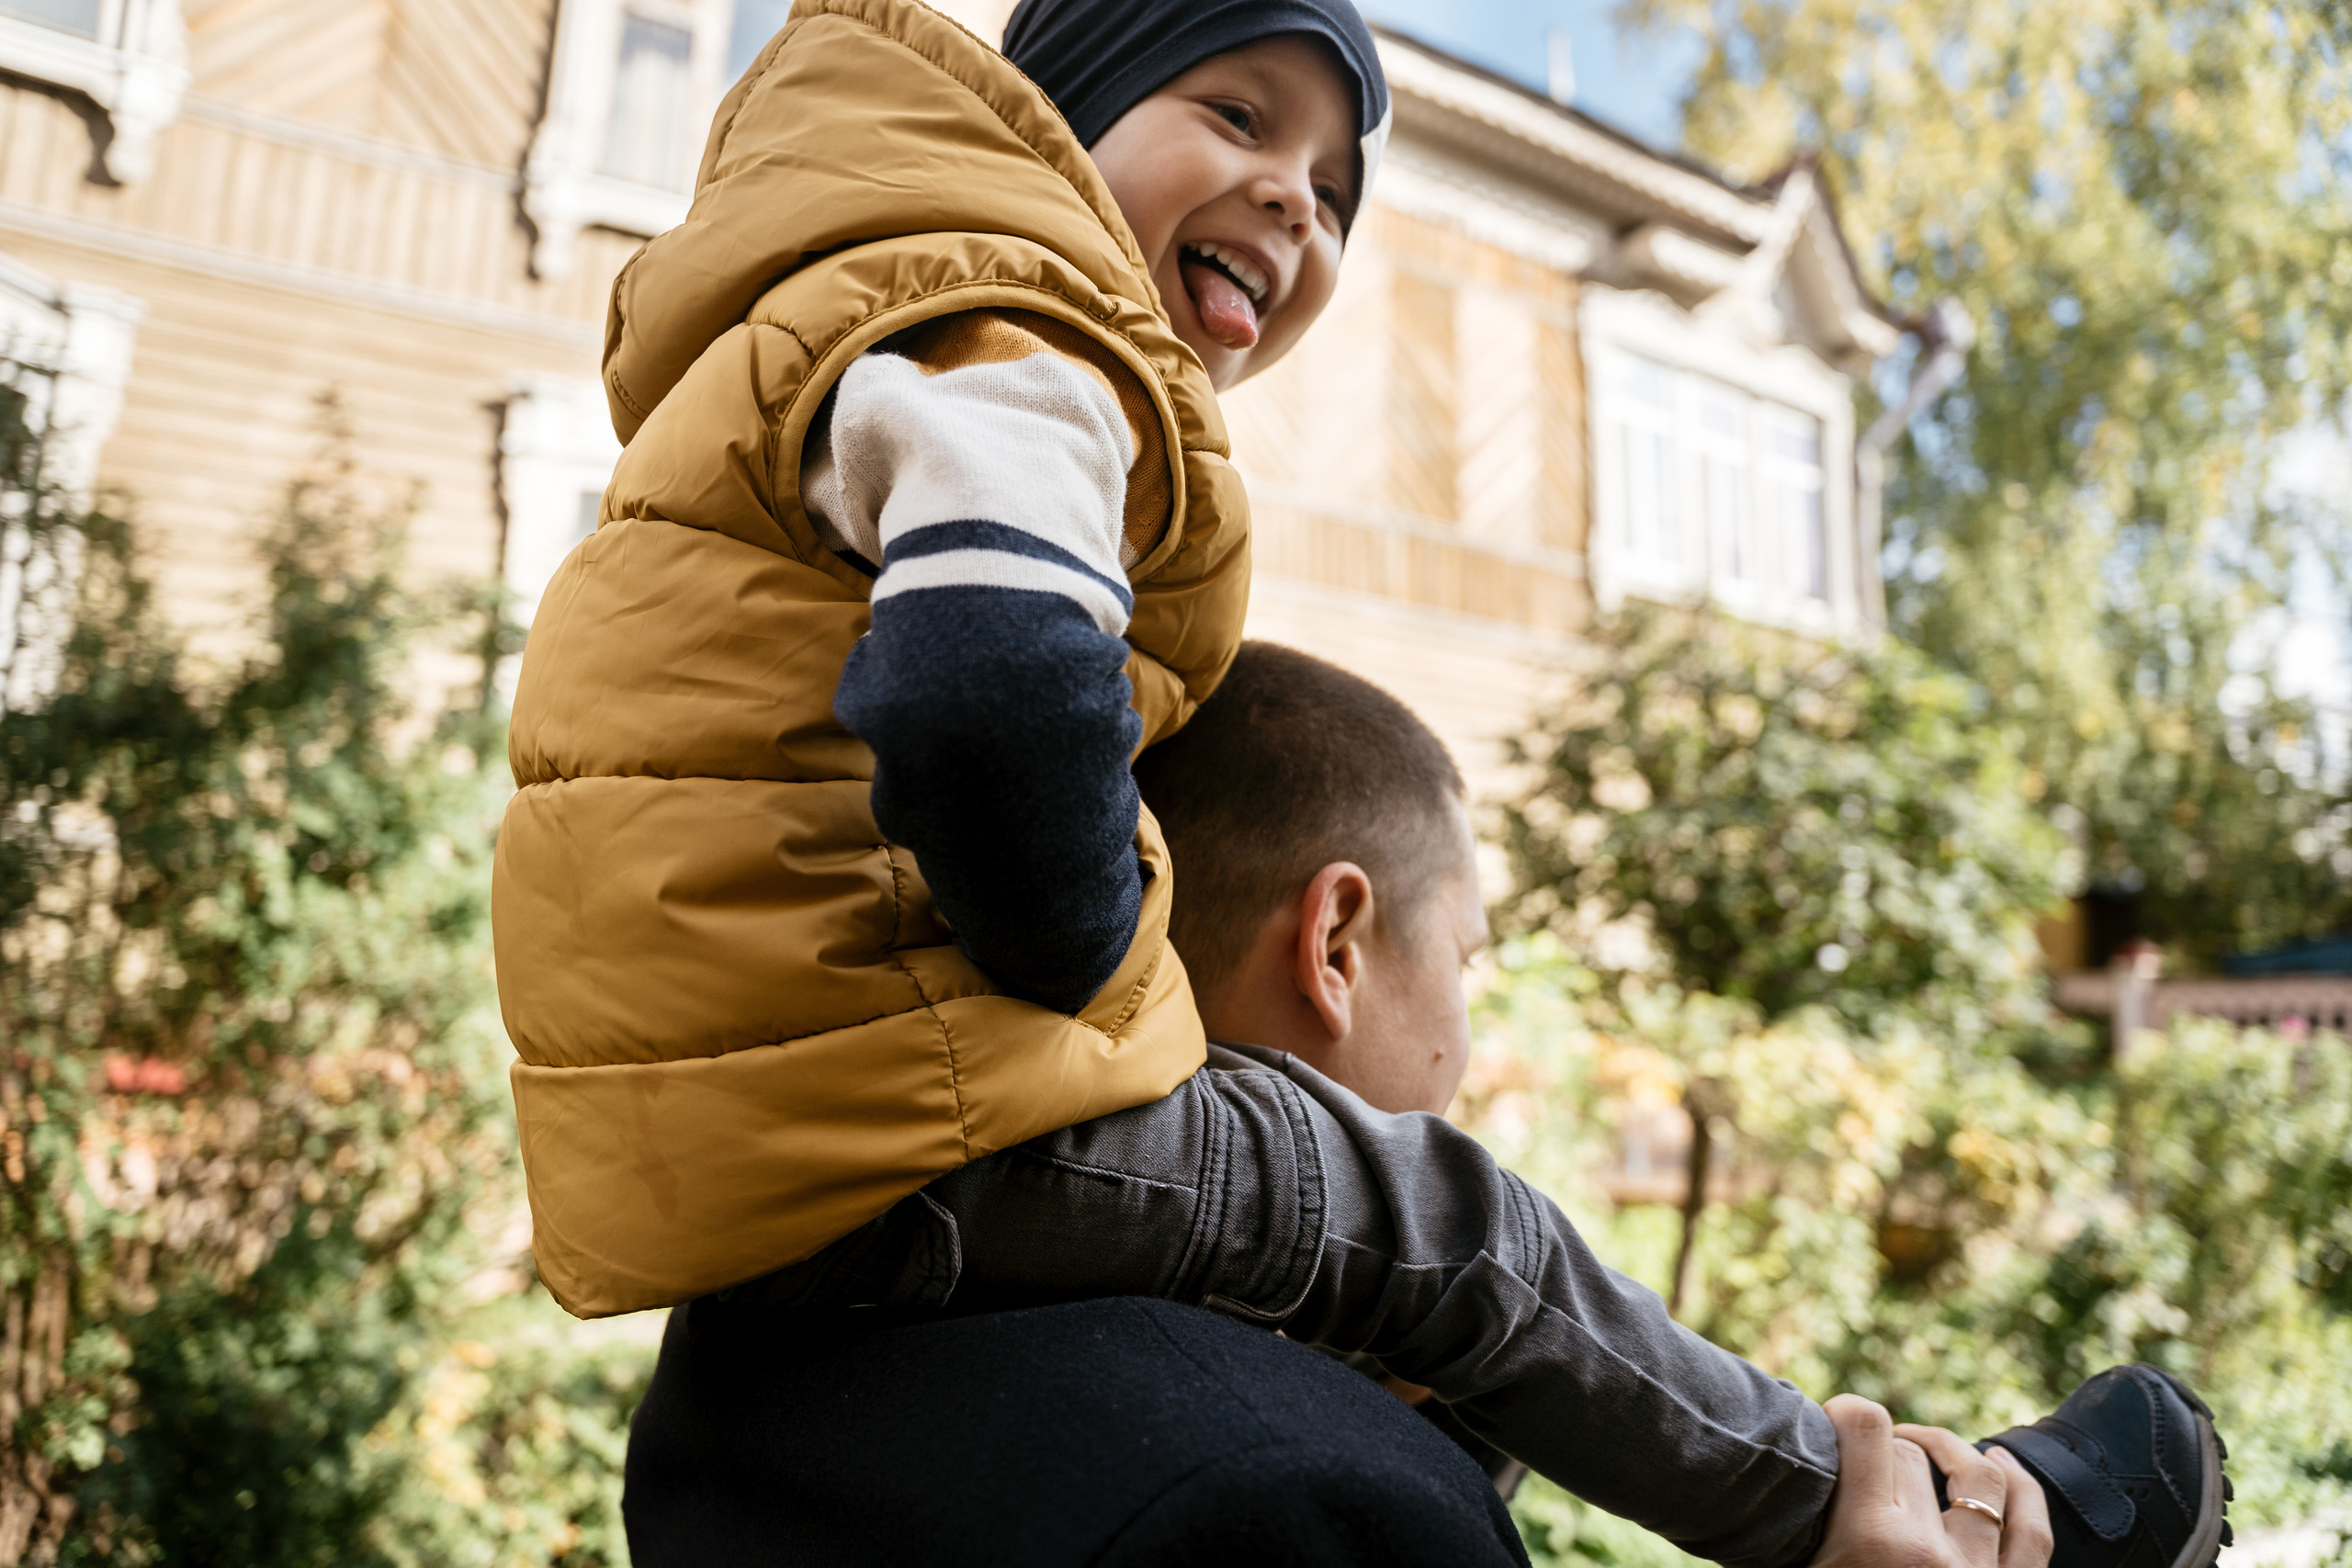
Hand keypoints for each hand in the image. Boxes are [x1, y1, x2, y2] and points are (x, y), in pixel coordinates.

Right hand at [1810, 1394, 2053, 1567]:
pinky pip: (2033, 1529)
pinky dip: (2021, 1488)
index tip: (1837, 1418)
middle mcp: (1925, 1552)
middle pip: (1913, 1455)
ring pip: (1978, 1475)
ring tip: (1931, 1446)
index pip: (1867, 1430)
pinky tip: (2001, 1462)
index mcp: (1867, 1539)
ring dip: (1952, 1451)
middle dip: (1887, 1449)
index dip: (1848, 1410)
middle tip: (1864, 1467)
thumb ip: (1806, 1513)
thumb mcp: (1796, 1567)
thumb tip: (1788, 1451)